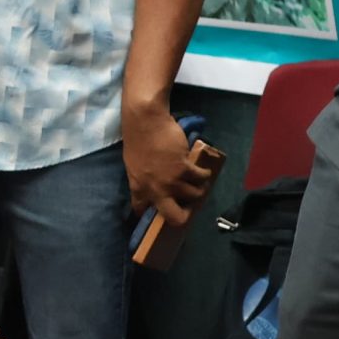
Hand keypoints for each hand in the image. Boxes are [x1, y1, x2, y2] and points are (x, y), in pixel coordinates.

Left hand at [124, 108, 211, 224]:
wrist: (145, 122)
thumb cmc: (137, 139)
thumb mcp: (134, 165)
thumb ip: (144, 180)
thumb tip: (154, 189)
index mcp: (138, 188)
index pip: (142, 211)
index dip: (152, 214)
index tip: (160, 212)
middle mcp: (155, 190)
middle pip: (174, 217)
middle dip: (184, 216)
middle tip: (188, 207)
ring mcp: (170, 181)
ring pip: (194, 196)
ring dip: (199, 189)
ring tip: (199, 182)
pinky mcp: (184, 169)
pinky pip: (201, 178)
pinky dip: (205, 174)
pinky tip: (203, 170)